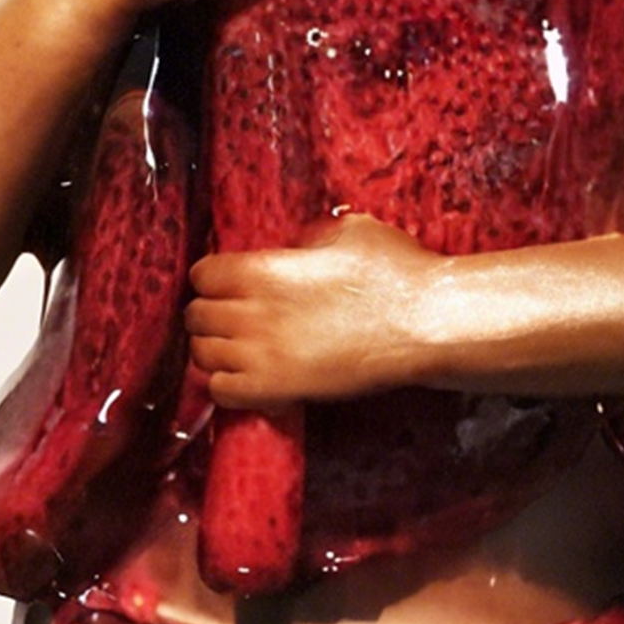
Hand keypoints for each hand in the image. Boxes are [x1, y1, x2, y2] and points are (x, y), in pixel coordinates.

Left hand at [188, 213, 439, 406]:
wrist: (427, 324)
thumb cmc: (397, 273)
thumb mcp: (350, 231)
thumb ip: (310, 239)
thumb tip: (296, 247)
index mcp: (262, 269)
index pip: (202, 274)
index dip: (214, 279)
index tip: (229, 285)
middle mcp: (252, 312)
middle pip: (196, 316)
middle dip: (211, 315)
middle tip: (234, 319)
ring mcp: (262, 355)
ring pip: (202, 355)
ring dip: (215, 351)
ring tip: (239, 350)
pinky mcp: (279, 389)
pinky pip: (222, 392)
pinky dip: (226, 386)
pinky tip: (248, 378)